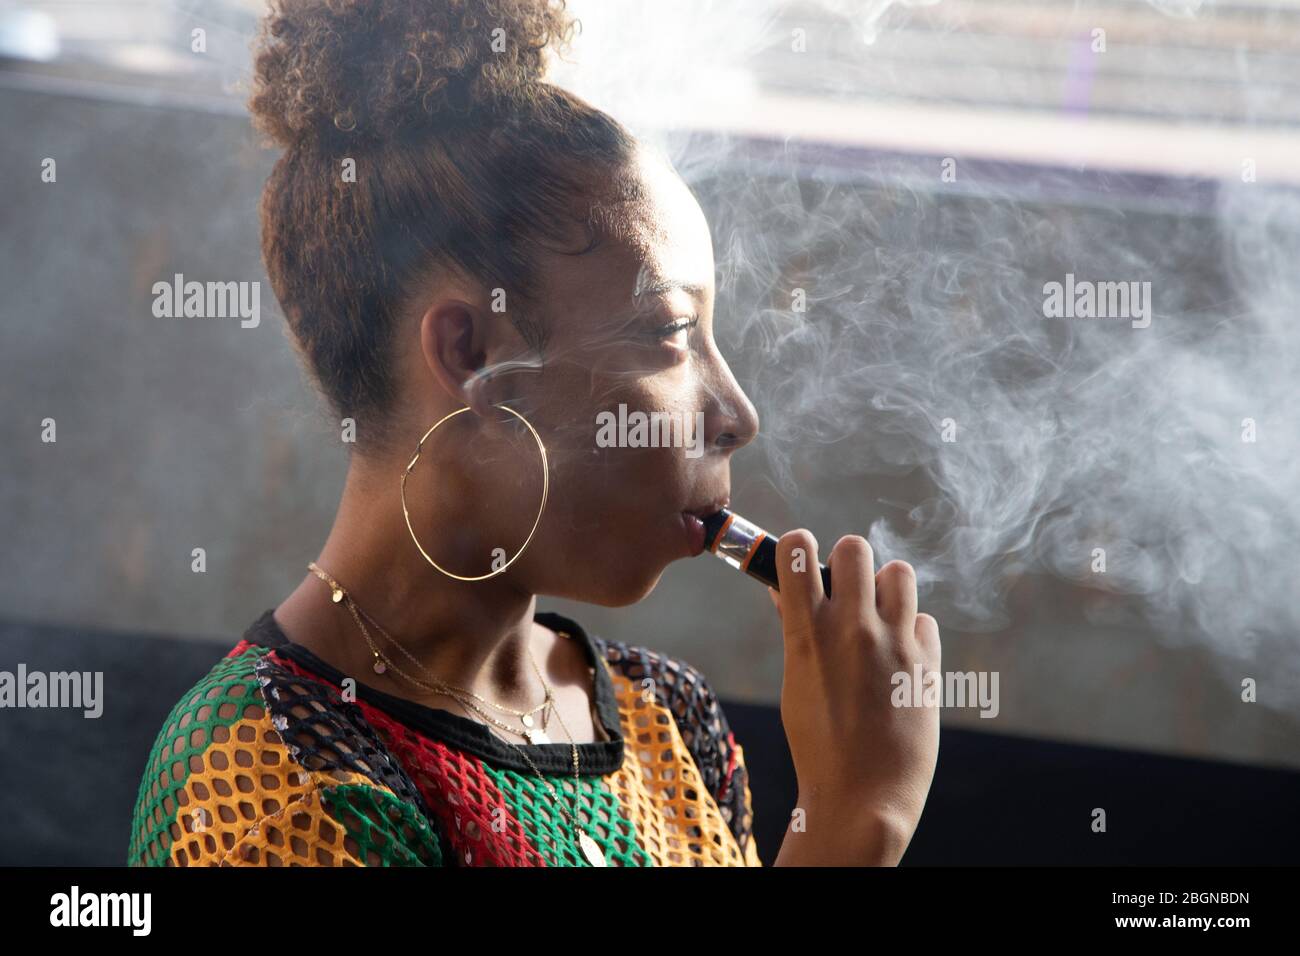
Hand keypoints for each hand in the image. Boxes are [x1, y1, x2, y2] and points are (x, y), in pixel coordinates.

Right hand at [768, 530, 940, 865]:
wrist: (863, 796)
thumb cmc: (818, 742)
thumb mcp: (794, 680)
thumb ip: (795, 627)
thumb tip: (787, 587)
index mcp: (808, 632)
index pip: (798, 549)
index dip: (797, 546)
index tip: (799, 558)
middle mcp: (853, 628)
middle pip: (856, 547)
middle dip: (847, 562)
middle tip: (844, 590)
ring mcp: (895, 643)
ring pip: (899, 572)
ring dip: (886, 587)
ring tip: (876, 616)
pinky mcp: (928, 663)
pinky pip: (925, 620)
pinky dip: (912, 632)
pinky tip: (898, 658)